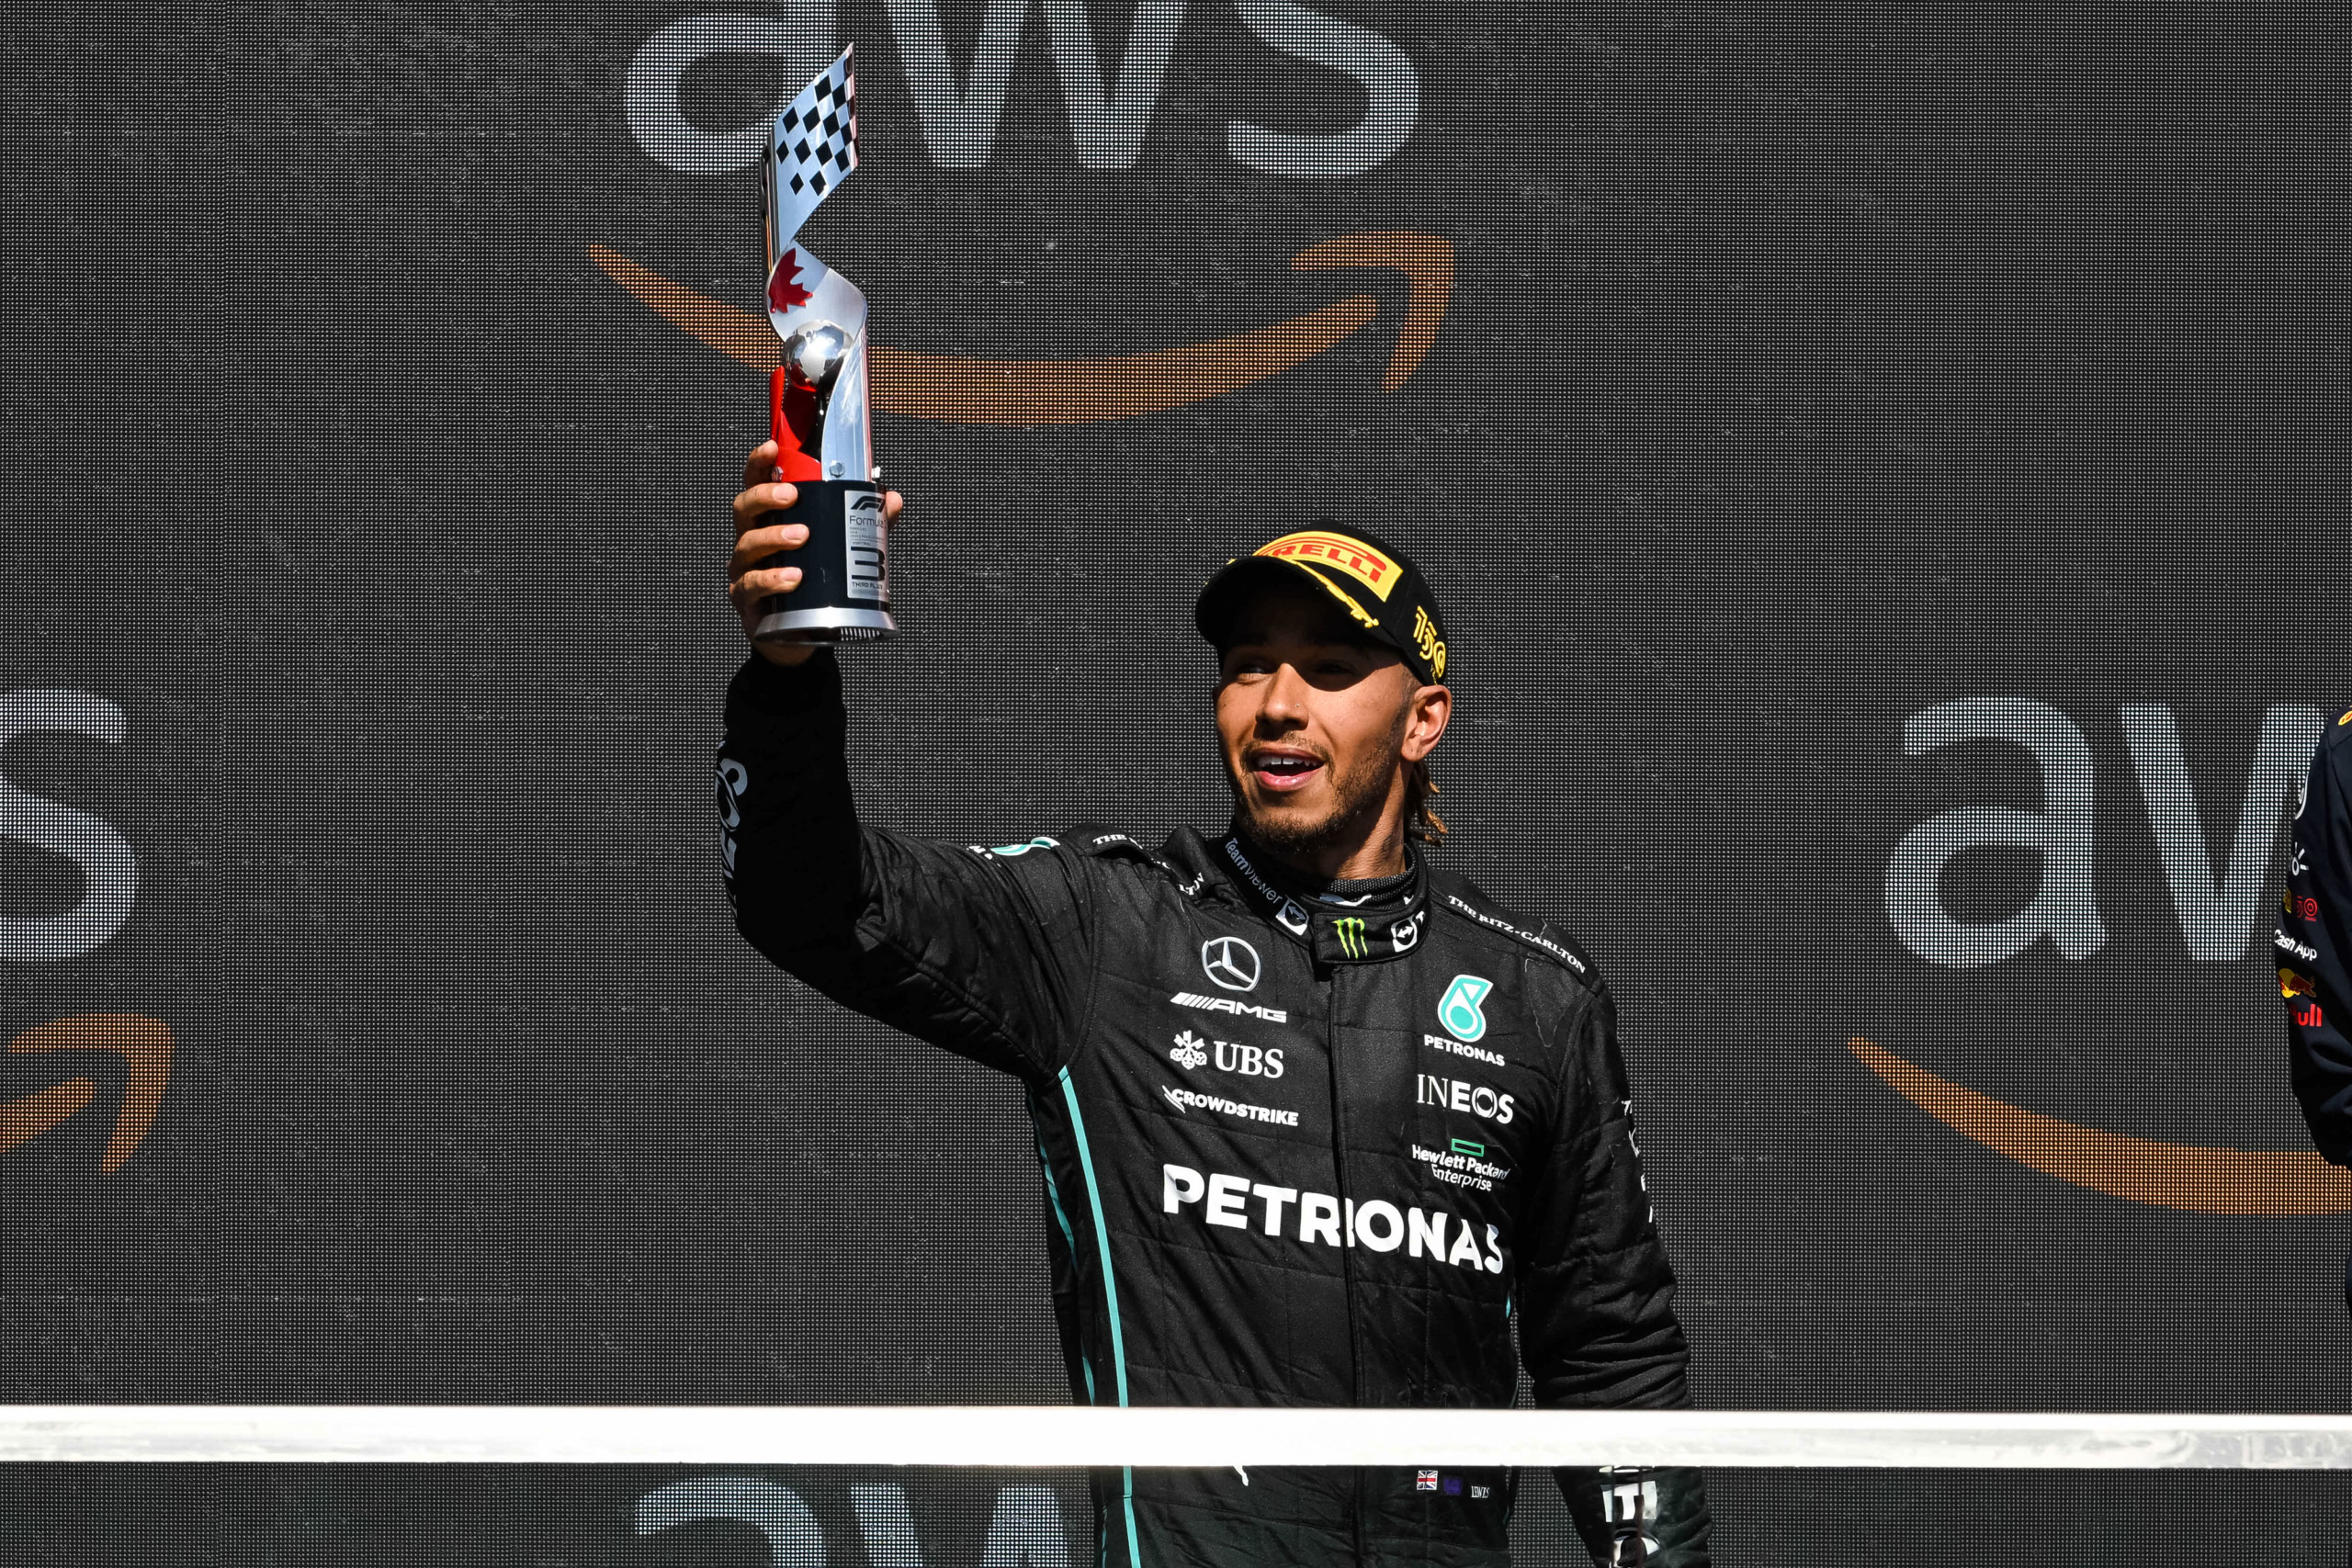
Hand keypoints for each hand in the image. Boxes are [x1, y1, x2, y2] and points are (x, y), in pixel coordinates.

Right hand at [727, 441, 904, 665]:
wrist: (800, 637)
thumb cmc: (814, 584)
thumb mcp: (840, 550)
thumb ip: (864, 525)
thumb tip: (891, 500)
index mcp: (769, 521)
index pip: (756, 485)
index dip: (759, 463)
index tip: (773, 447)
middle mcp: (751, 542)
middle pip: (744, 509)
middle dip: (765, 496)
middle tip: (792, 495)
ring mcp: (745, 571)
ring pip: (747, 545)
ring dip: (773, 537)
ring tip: (801, 536)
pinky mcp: (746, 601)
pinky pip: (752, 586)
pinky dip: (771, 580)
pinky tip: (793, 578)